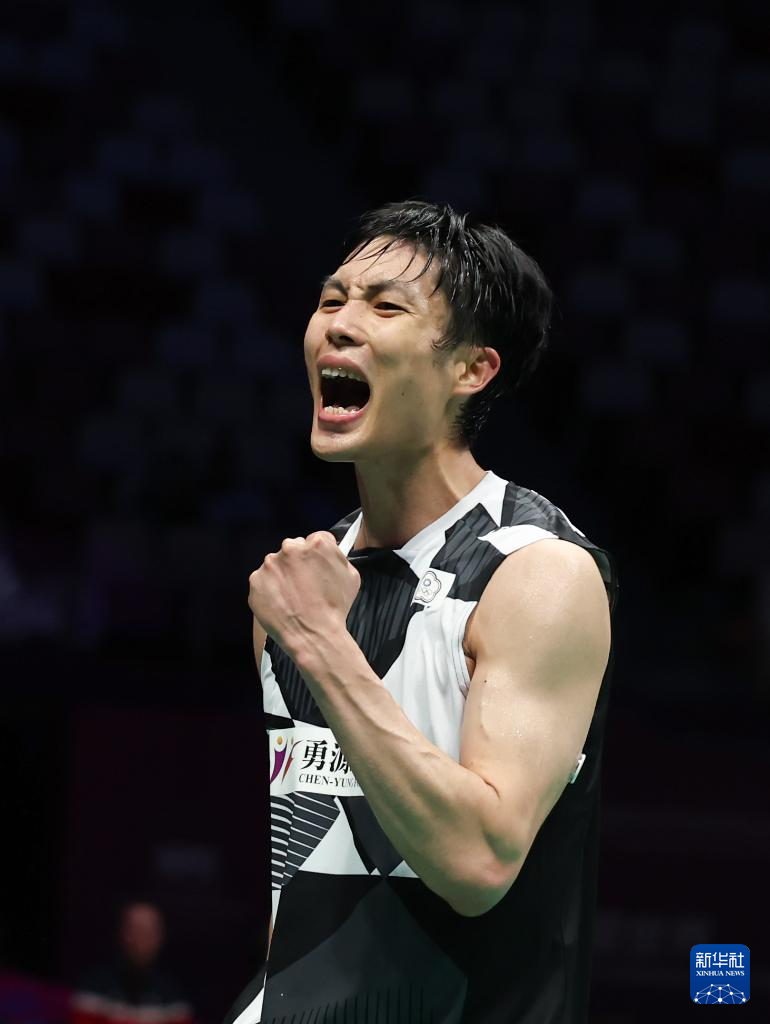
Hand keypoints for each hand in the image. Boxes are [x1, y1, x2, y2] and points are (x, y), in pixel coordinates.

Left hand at [248, 531, 360, 658]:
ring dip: (282, 574)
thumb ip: (338, 557)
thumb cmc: (336, 608)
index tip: (318, 568)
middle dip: (298, 562)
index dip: (318, 555)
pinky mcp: (256, 581)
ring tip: (292, 596)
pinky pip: (263, 580)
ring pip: (276, 564)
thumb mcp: (351, 576)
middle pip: (294, 548)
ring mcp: (270, 564)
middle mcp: (290, 548)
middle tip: (304, 584)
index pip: (316, 539)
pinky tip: (281, 602)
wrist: (314, 635)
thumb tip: (330, 552)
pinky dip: (270, 589)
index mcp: (316, 544)